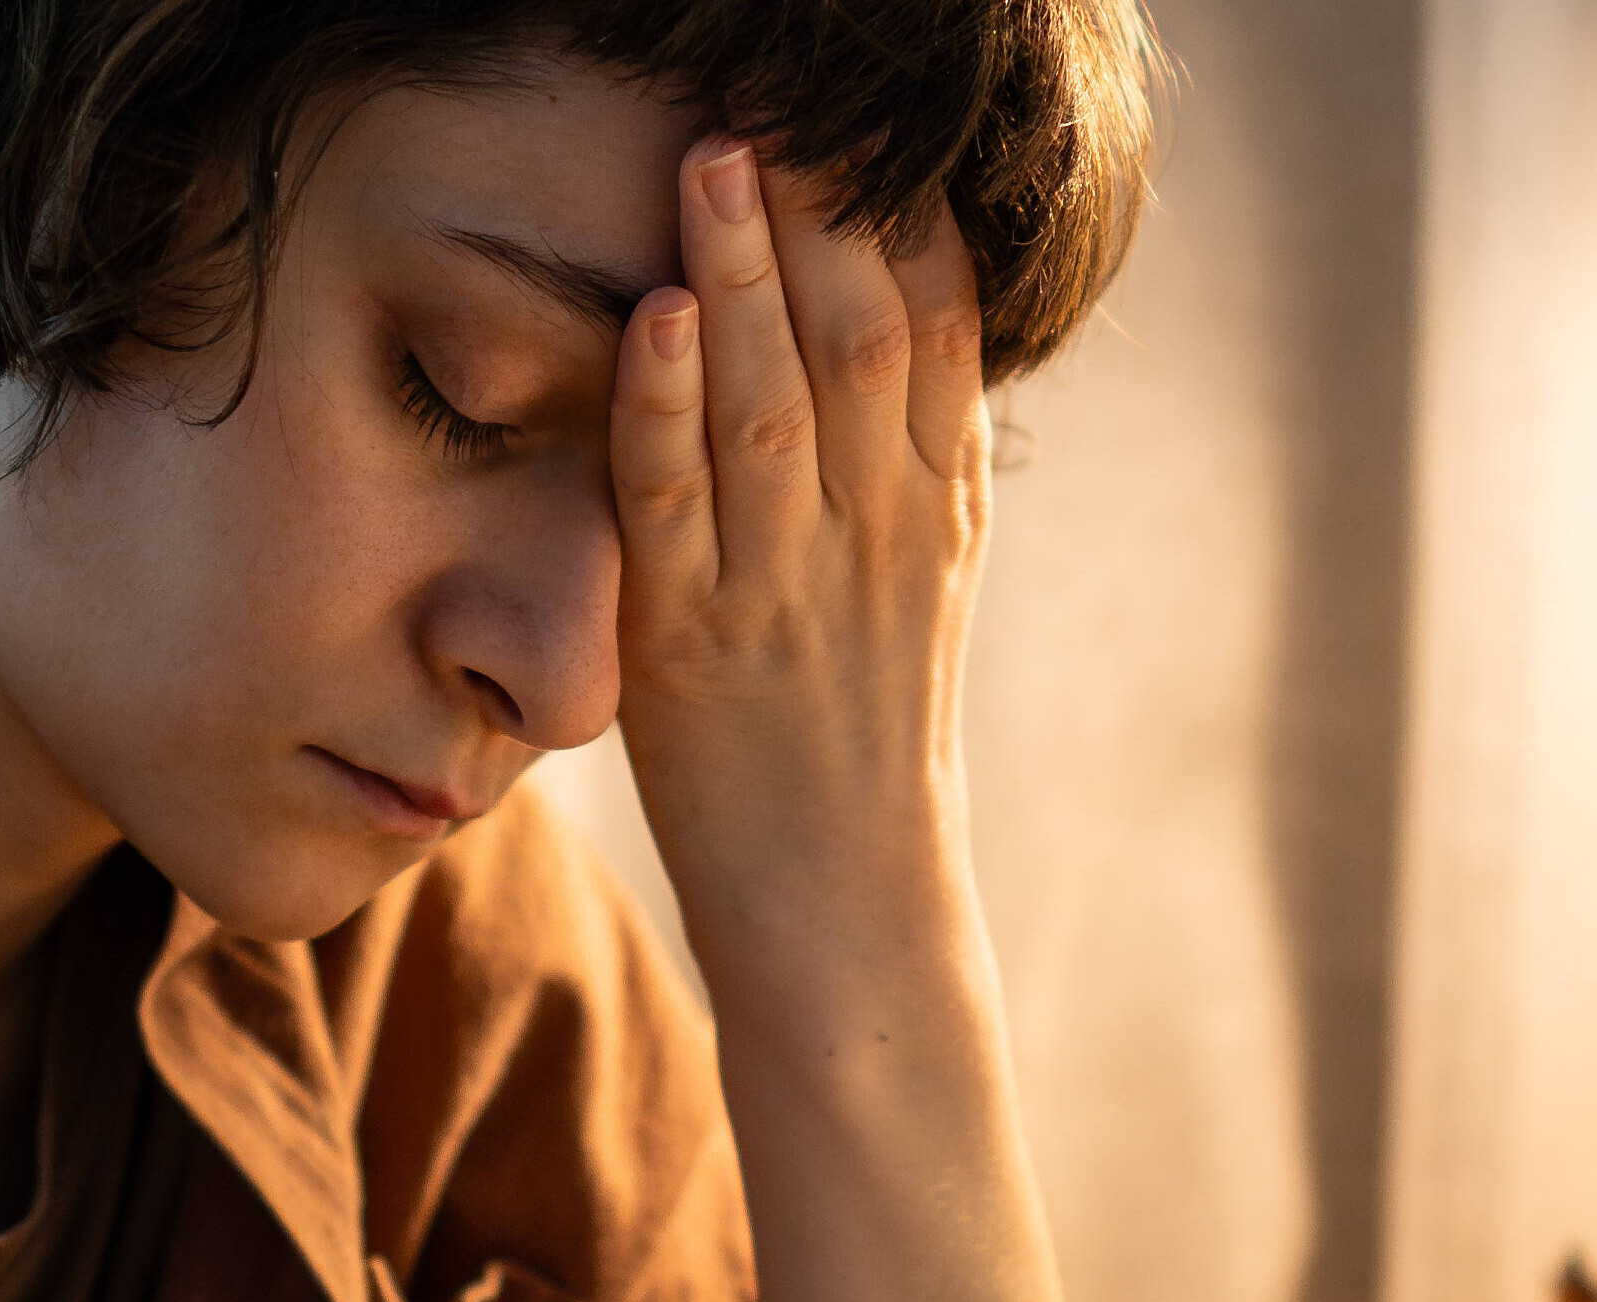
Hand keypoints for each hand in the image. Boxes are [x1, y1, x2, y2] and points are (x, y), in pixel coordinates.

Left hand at [608, 138, 986, 885]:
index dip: (900, 210)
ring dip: (744, 269)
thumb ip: (910, 449)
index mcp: (938, 502)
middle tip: (776, 97)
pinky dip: (666, 402)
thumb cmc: (861, 730)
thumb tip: (902, 309)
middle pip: (861, 334)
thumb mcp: (921, 575)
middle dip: (821, 208)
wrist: (851, 908)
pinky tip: (657, 314)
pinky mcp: (697, 644)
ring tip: (712, 153)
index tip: (868, 119)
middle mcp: (879, 529)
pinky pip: (679, 505)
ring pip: (774, 399)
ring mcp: (791, 584)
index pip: (937, 322)